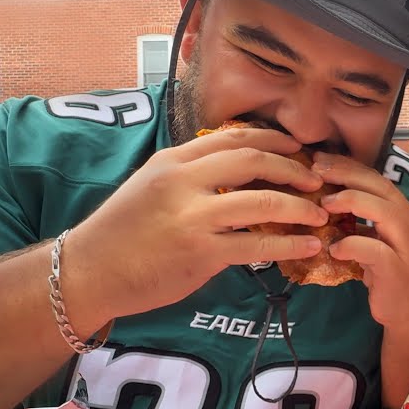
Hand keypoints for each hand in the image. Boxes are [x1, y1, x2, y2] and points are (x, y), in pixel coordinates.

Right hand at [64, 125, 330, 330]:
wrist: (88, 272)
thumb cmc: (123, 233)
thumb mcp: (153, 187)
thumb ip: (193, 177)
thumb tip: (240, 175)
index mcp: (174, 160)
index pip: (234, 137)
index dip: (274, 139)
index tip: (299, 148)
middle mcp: (183, 180)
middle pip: (253, 160)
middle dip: (294, 168)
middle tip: (318, 179)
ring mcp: (192, 216)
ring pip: (262, 201)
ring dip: (299, 207)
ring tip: (320, 213)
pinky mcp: (200, 251)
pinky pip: (257, 244)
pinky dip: (289, 245)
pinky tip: (308, 247)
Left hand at [312, 153, 408, 332]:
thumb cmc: (389, 273)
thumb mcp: (376, 239)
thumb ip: (360, 219)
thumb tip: (325, 197)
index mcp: (402, 211)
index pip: (375, 178)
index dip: (347, 166)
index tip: (319, 160)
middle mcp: (408, 221)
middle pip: (379, 186)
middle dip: (346, 174)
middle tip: (316, 171)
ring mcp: (406, 244)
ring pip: (382, 210)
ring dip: (351, 202)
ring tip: (324, 205)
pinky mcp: (397, 268)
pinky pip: (374, 250)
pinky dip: (351, 245)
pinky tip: (334, 248)